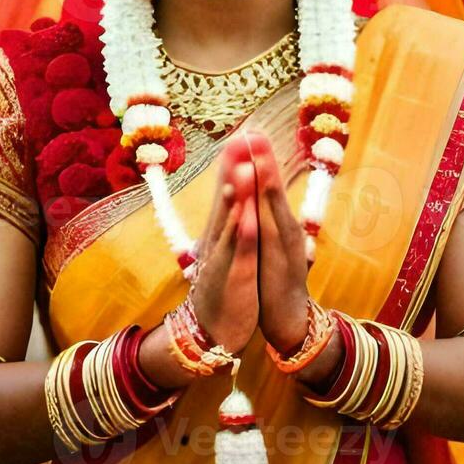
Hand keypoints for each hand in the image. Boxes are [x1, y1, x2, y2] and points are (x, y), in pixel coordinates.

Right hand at [185, 150, 259, 354]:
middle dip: (232, 168)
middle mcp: (220, 239)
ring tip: (241, 167)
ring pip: (232, 221)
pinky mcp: (233, 277)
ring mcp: (225, 257)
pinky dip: (243, 234)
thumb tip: (236, 197)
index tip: (243, 133)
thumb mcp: (231, 250)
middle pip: (227, 198)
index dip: (235, 163)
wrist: (215, 330)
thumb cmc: (226, 286)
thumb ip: (233, 222)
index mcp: (224, 231)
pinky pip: (239, 253)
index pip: (230, 191)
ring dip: (235, 195)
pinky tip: (249, 217)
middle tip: (238, 137)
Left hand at [241, 131, 313, 355]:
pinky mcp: (282, 264)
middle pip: (273, 188)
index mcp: (280, 220)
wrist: (290, 318)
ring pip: (274, 209)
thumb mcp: (271, 241)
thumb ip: (267, 216)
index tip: (250, 131)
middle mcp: (286, 227)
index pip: (268, 183)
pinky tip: (256, 208)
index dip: (260, 158)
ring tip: (258, 159)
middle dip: (264, 160)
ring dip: (267, 183)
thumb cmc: (278, 278)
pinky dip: (265, 222)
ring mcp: (286, 245)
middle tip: (255, 132)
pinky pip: (272, 239)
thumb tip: (260, 192)